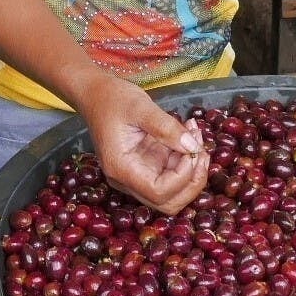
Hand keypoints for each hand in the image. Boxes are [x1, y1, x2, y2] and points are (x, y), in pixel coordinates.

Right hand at [74, 75, 208, 214]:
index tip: (191, 149)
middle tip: (200, 149)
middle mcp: (127, 180)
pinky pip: (171, 175)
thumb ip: (167, 128)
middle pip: (168, 202)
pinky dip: (186, 160)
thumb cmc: (112, 98)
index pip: (158, 192)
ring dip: (192, 171)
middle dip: (192, 180)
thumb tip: (193, 147)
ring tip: (196, 137)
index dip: (182, 177)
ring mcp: (137, 175)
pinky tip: (189, 134)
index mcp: (121, 169)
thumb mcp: (140, 107)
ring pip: (173, 192)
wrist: (94, 93)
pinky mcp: (145, 166)